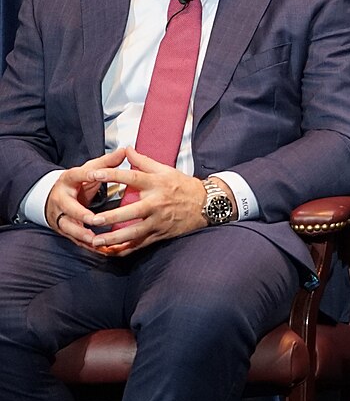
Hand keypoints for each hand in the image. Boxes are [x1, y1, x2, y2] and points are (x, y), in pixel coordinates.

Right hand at [43, 148, 130, 249]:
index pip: (77, 176)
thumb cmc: (78, 181)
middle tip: (94, 219)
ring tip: (95, 240)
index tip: (94, 176)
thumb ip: (106, 162)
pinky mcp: (64, 228)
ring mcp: (60, 215)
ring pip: (68, 227)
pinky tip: (100, 249)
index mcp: (69, 180)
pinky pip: (74, 239)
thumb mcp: (89, 169)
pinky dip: (86, 245)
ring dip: (81, 234)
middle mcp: (61, 198)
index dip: (86, 175)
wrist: (54, 196)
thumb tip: (124, 151)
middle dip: (80, 214)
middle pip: (68, 208)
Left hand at [79, 148, 210, 254]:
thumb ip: (143, 161)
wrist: (206, 203)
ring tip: (96, 240)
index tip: (92, 174)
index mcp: (156, 184)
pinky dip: (125, 249)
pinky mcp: (160, 233)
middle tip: (92, 219)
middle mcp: (157, 203)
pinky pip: (140, 244)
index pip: (131, 177)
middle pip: (132, 211)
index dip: (111, 175)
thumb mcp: (166, 170)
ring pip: (134, 232)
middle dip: (111, 217)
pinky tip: (110, 251)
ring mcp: (158, 220)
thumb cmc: (183, 185)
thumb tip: (126, 149)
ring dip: (114, 238)